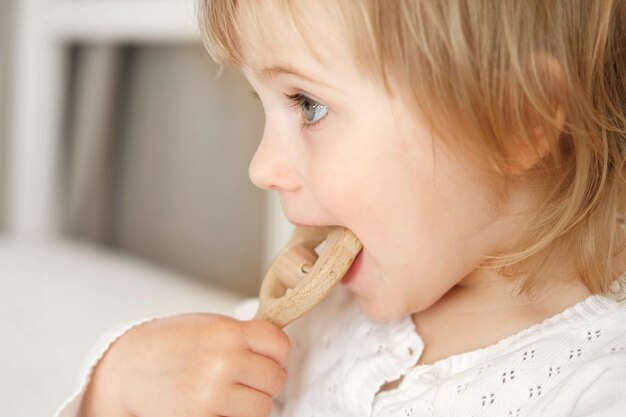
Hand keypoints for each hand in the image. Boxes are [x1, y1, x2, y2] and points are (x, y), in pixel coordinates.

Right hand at [80, 313, 289, 416]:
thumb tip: (279, 350)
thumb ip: (244, 336)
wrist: (129, 367)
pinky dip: (234, 416)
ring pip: (262, 407)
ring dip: (253, 403)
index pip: (279, 344)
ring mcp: (211, 396)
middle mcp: (222, 362)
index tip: (267, 355)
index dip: (276, 351)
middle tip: (248, 377)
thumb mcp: (209, 325)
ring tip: (234, 394)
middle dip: (265, 379)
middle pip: (275, 378)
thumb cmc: (171, 342)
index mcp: (226, 332)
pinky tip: (220, 406)